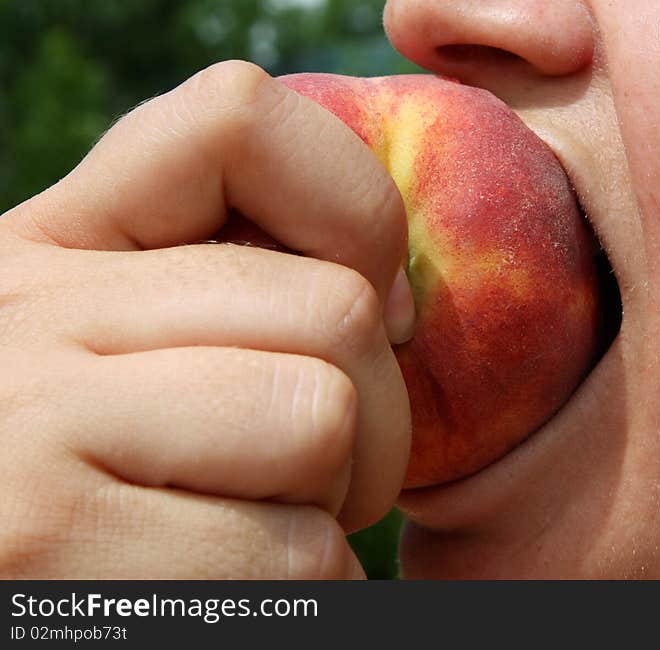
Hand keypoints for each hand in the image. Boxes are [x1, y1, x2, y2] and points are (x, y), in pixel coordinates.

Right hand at [0, 61, 413, 577]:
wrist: (20, 599)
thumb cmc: (98, 487)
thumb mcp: (125, 357)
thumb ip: (225, 289)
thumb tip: (396, 300)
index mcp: (53, 250)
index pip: (236, 117)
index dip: (356, 213)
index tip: (379, 312)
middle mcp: (25, 313)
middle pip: (335, 307)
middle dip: (373, 416)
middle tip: (314, 474)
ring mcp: (27, 425)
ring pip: (324, 421)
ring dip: (332, 509)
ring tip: (258, 540)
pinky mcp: (52, 550)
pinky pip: (298, 557)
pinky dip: (303, 597)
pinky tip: (224, 601)